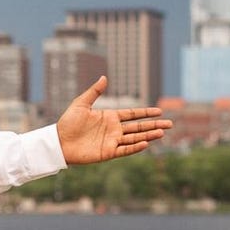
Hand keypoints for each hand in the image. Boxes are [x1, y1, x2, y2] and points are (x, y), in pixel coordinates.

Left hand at [56, 76, 171, 164]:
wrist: (59, 142)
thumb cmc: (68, 123)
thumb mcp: (81, 104)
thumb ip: (94, 92)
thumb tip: (104, 77)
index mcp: (109, 117)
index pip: (132, 114)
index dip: (146, 113)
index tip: (160, 111)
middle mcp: (114, 129)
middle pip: (138, 127)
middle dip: (154, 125)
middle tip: (170, 124)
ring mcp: (112, 141)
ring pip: (135, 138)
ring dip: (148, 135)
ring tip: (162, 133)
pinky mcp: (108, 152)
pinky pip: (125, 150)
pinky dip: (135, 147)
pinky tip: (146, 143)